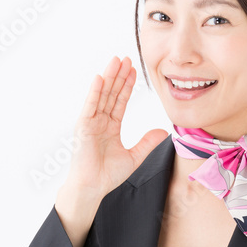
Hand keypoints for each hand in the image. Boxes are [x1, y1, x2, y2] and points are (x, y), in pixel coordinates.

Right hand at [65, 56, 167, 198]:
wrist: (92, 188)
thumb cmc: (107, 175)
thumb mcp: (134, 156)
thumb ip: (147, 142)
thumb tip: (163, 131)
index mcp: (110, 127)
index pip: (120, 101)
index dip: (127, 85)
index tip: (134, 70)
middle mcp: (99, 121)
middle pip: (111, 93)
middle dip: (119, 75)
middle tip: (126, 57)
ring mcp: (90, 123)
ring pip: (101, 95)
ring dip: (109, 77)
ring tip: (116, 60)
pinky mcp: (83, 127)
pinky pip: (90, 106)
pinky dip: (94, 92)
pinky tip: (100, 78)